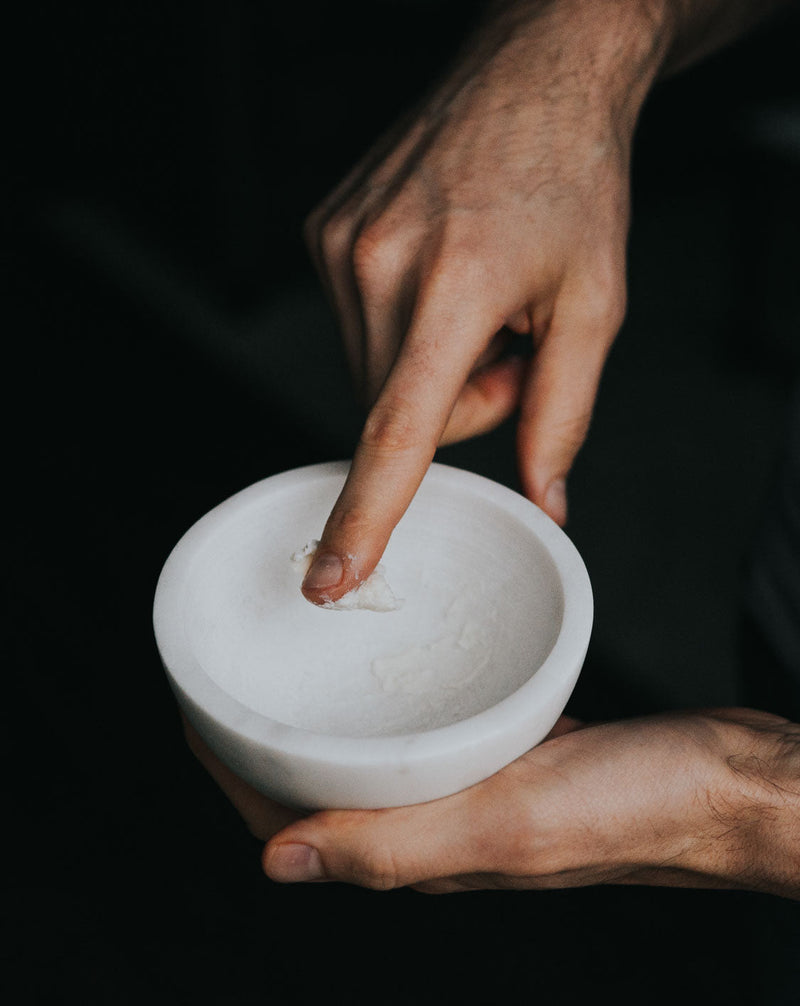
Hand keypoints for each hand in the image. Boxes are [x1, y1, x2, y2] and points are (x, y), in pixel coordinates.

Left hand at [258, 708, 799, 897]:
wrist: (727, 785)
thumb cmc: (636, 808)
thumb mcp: (505, 822)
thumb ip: (394, 842)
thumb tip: (276, 863)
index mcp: (426, 850)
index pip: (295, 822)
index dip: (232, 774)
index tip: (194, 710)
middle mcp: (441, 826)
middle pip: (323, 790)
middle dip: (264, 742)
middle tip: (230, 675)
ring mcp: (477, 790)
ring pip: (374, 759)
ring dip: (325, 719)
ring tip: (294, 662)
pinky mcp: (513, 756)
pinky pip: (430, 732)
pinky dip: (393, 700)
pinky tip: (399, 662)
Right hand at [300, 0, 670, 602]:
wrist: (534, 76)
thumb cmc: (573, 181)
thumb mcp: (596, 304)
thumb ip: (564, 416)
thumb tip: (544, 500)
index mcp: (456, 285)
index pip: (398, 430)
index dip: (365, 516)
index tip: (329, 577)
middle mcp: (379, 264)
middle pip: (398, 414)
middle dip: (456, 404)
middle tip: (507, 341)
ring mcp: (341, 244)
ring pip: (372, 376)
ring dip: (427, 364)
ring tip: (475, 295)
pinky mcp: (324, 232)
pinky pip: (355, 329)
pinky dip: (401, 325)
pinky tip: (440, 269)